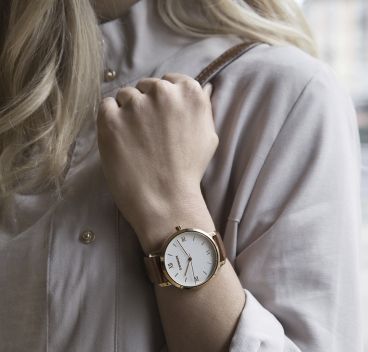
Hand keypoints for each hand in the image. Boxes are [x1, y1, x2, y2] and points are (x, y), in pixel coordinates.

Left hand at [96, 74, 215, 233]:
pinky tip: (121, 141)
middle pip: (146, 87)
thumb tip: (202, 87)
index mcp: (190, 92)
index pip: (170, 82)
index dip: (164, 101)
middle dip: (146, 106)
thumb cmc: (189, 171)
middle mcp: (163, 92)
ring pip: (125, 97)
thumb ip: (202, 108)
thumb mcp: (209, 136)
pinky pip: (106, 106)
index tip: (162, 119)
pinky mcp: (111, 120)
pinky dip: (110, 121)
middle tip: (149, 134)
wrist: (166, 200)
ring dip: (128, 113)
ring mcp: (135, 105)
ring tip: (135, 141)